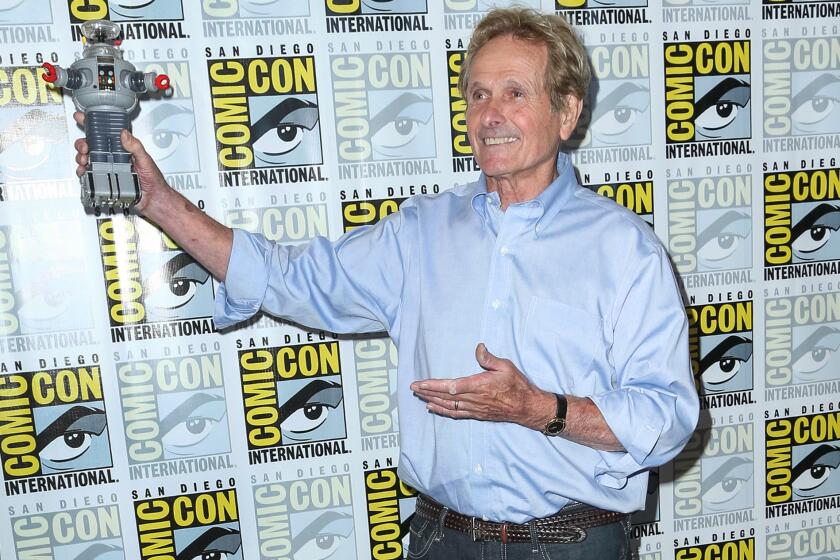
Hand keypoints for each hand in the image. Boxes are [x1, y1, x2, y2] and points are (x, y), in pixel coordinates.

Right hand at [72, 111, 168, 214]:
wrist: (153, 199)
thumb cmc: (153, 180)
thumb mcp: (145, 160)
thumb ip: (135, 146)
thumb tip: (125, 134)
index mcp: (123, 149)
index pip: (106, 134)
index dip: (92, 125)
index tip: (82, 117)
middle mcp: (114, 157)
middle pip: (92, 146)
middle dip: (83, 144)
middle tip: (84, 147)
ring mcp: (108, 168)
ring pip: (88, 158)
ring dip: (82, 157)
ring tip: (85, 159)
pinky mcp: (105, 180)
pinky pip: (89, 174)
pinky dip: (83, 172)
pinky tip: (84, 171)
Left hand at [410, 343, 554, 429]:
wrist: (527, 407)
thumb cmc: (518, 386)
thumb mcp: (506, 367)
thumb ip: (489, 358)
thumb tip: (478, 347)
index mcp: (479, 386)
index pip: (451, 387)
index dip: (433, 386)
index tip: (420, 383)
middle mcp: (474, 399)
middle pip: (445, 397)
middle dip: (427, 392)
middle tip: (413, 388)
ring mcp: (474, 409)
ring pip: (447, 406)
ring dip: (432, 401)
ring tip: (419, 395)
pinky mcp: (476, 414)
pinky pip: (455, 414)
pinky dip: (442, 411)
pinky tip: (432, 408)